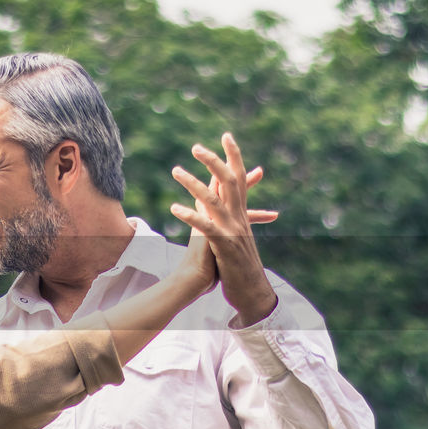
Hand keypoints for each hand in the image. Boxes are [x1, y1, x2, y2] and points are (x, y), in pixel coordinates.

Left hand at [170, 133, 278, 324]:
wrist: (253, 293)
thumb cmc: (239, 265)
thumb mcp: (233, 236)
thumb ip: (225, 217)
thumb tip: (211, 202)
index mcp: (241, 214)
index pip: (238, 178)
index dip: (233, 156)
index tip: (226, 135)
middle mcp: (239, 218)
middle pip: (229, 181)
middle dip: (213, 161)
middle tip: (196, 146)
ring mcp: (233, 231)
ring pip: (214, 200)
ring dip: (194, 184)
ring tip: (176, 170)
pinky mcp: (225, 246)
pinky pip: (206, 227)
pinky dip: (191, 216)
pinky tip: (175, 208)